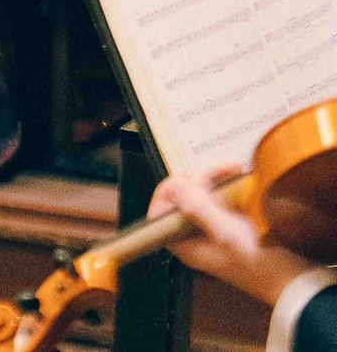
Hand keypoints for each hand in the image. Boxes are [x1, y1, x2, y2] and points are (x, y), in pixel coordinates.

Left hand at [150, 171, 314, 304]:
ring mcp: (215, 232)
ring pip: (203, 198)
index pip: (158, 215)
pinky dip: (230, 190)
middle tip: (218, 172)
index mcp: (186, 245)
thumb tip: (175, 186)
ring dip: (215, 182)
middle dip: (196, 182)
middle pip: (181, 202)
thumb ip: (198, 210)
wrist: (295, 283)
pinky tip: (242, 180)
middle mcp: (196, 238)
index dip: (166, 194)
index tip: (183, 180)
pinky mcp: (233, 228)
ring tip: (234, 170)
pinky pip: (223, 203)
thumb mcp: (226, 234)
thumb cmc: (259, 265)